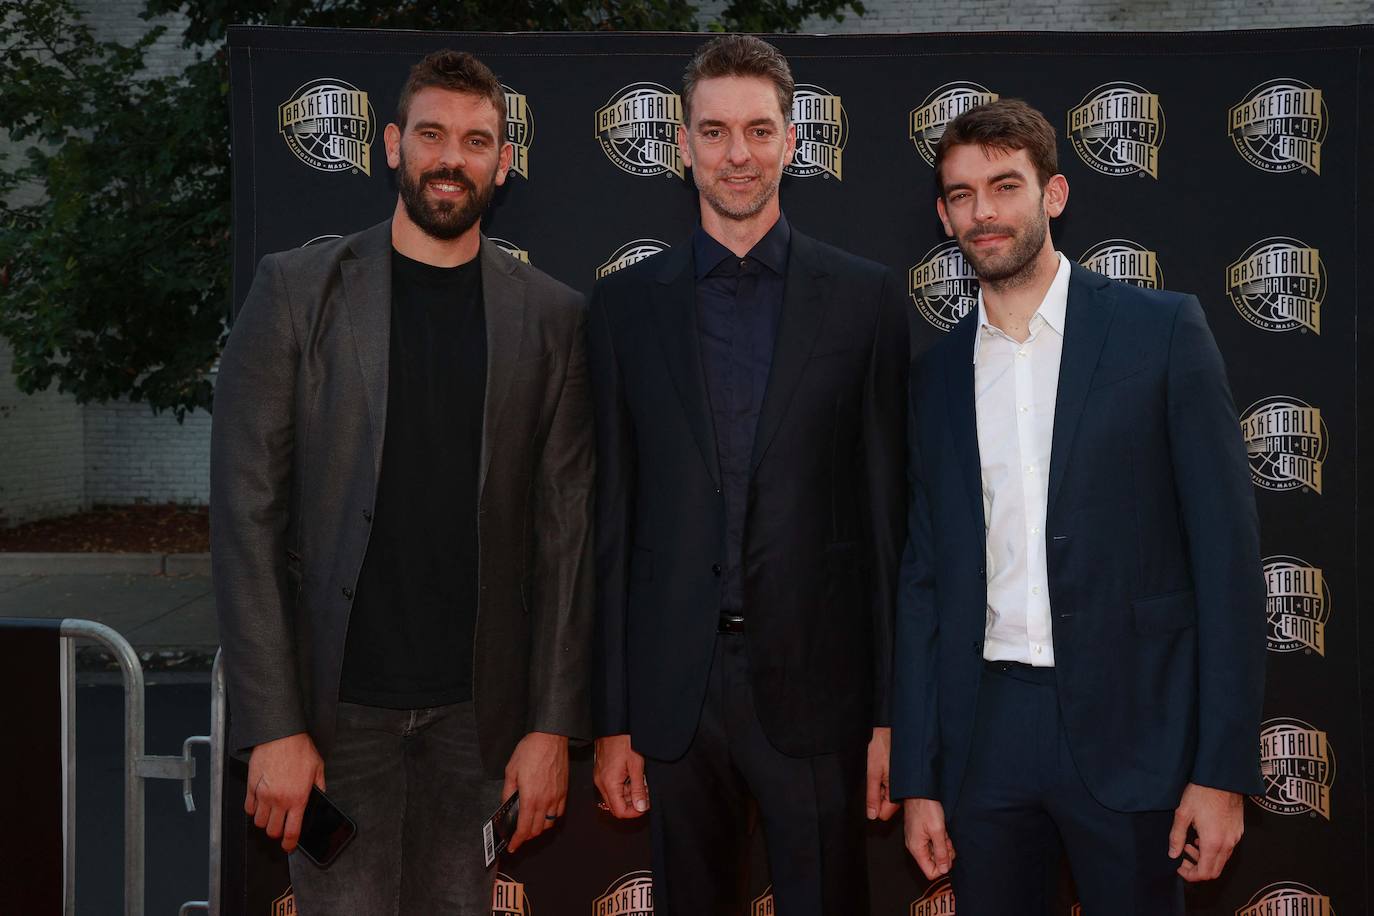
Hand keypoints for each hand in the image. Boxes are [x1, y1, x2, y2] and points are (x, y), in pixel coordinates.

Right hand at [246, 732, 325, 852]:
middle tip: (281, 827)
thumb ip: (319, 787)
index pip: (291, 831)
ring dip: (264, 822)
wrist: (280, 735)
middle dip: (277, 833)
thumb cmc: (299, 749)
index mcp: (298, 798)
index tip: (289, 846)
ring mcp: (263, 795)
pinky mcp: (251, 787)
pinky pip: (248, 808)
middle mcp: (279, 800)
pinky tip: (259, 805)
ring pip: (258, 822)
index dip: (290, 844)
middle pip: (272, 831)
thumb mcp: (318, 768)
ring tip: (271, 815)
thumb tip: (320, 797)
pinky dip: (253, 810)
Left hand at [502, 731, 568, 852]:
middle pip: (537, 830)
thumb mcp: (511, 770)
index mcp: (530, 798)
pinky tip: (544, 814)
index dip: (517, 841)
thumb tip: (506, 805)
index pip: (524, 828)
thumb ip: (508, 791)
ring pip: (549, 824)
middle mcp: (545, 801)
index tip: (512, 847)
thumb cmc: (530, 751)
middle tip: (518, 835)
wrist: (550, 738)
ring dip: (539, 829)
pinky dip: (551, 819)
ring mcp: (556, 797)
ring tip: (531, 825)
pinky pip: (559, 813)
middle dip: (526, 836)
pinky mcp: (564, 791)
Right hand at [593, 734, 648, 818]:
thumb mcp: (636, 765)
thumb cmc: (623, 740)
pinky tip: (633, 777)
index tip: (645, 807)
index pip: (619, 811)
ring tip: (641, 783)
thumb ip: (638, 788)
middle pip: (615, 806)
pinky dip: (623, 787)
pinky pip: (612, 787)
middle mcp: (601, 783)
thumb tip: (641, 807)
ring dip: (628, 795)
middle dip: (632, 804)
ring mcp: (600, 778)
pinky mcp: (601, 772)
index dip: (634, 813)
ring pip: (614, 797)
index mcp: (609, 783)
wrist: (613, 725)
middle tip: (645, 795)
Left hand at [865, 727, 900, 820]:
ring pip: (891, 797)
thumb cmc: (882, 748)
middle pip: (888, 807)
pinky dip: (889, 782)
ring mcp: (905, 786)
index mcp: (898, 792)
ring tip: (884, 771)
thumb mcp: (873, 772)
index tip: (875, 791)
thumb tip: (871, 815)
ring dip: (885, 788)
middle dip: (881, 796)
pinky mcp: (905, 780)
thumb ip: (872, 795)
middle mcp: (905, 792)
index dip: (876, 805)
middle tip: (879, 778)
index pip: (885, 814)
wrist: (891, 731)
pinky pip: (895, 789)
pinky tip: (888, 769)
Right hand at [903, 797, 954, 879]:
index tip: (948, 854)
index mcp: (916, 848)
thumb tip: (944, 870)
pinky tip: (941, 830)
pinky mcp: (920, 833)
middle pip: (933, 863)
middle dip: (944, 854)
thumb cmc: (926, 807)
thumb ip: (941, 852)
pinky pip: (931, 843)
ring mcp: (917, 840)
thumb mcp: (937, 831)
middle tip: (947, 841)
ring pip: (934, 853)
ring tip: (944, 833)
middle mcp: (914, 847)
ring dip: (943, 846)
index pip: (930, 872)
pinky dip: (939, 839)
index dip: (943, 867)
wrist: (918, 791)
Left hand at [1168, 783, 1243, 881]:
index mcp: (1213, 843)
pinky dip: (1214, 850)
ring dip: (1205, 859)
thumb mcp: (1182, 814)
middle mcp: (1227, 844)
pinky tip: (1202, 836)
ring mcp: (1235, 838)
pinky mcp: (1238, 831)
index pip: (1205, 873)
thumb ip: (1177, 837)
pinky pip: (1227, 850)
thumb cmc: (1201, 793)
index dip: (1191, 875)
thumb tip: (1173, 854)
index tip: (1179, 867)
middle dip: (1197, 869)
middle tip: (1183, 857)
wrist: (1222, 779)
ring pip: (1222, 861)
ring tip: (1191, 843)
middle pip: (1215, 871)